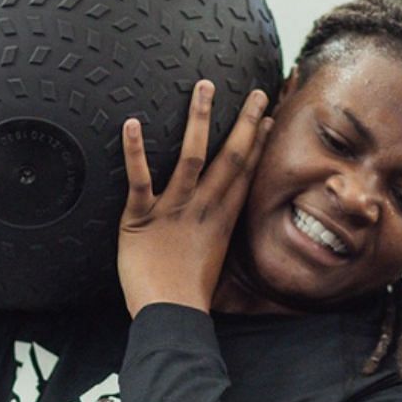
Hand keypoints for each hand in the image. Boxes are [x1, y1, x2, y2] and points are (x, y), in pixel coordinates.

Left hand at [119, 81, 270, 317]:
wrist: (171, 314)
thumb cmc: (189, 295)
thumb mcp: (210, 260)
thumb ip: (212, 237)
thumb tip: (215, 231)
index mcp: (222, 219)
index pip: (246, 172)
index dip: (259, 143)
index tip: (269, 118)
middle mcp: (205, 209)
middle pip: (231, 157)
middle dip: (245, 123)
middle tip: (256, 93)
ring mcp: (175, 211)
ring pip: (192, 156)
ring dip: (199, 119)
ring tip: (204, 86)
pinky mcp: (141, 219)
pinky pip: (140, 180)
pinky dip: (135, 151)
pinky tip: (132, 123)